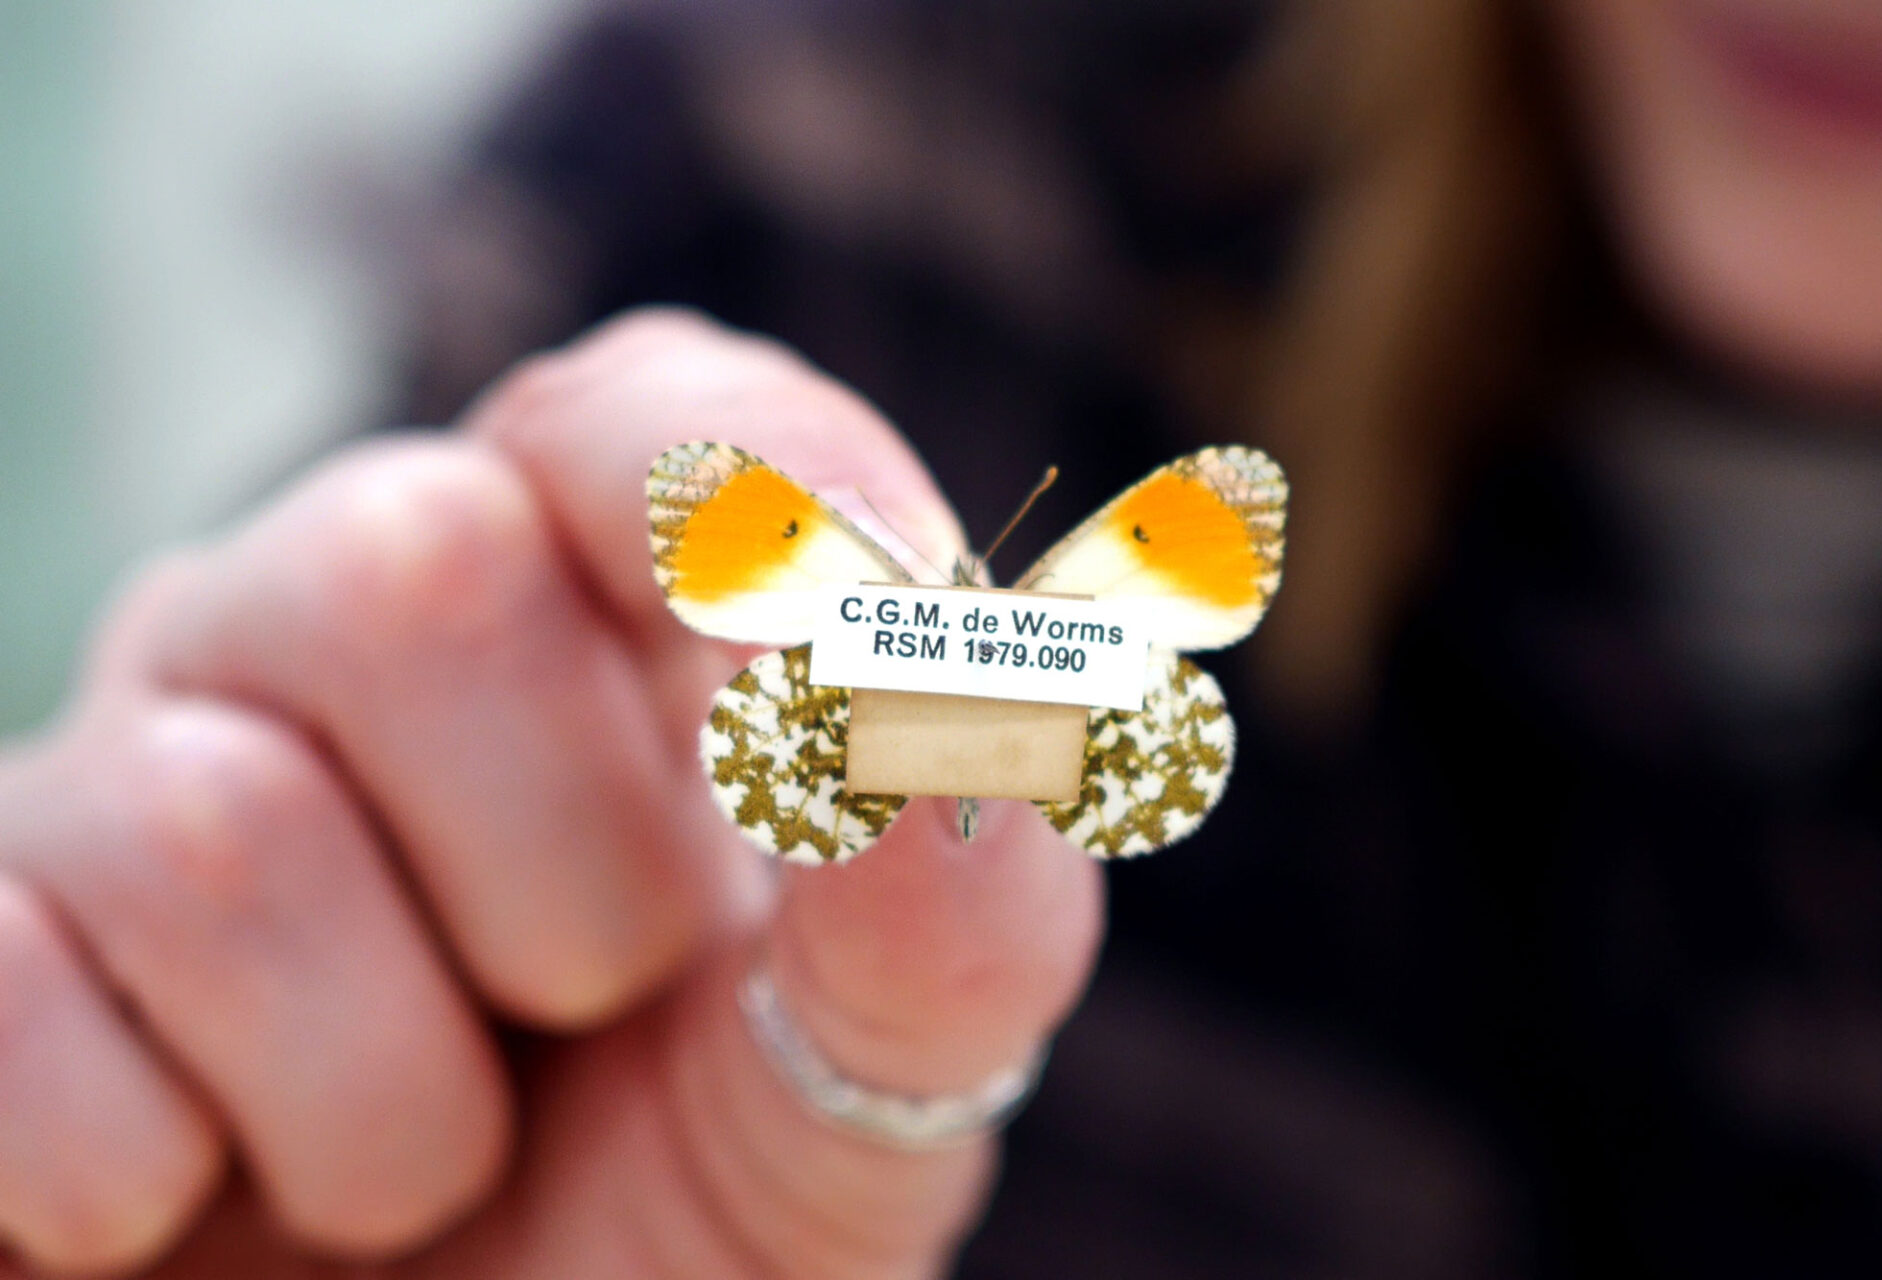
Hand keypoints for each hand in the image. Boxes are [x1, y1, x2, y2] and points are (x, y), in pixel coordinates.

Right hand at [0, 311, 1103, 1277]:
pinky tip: (198, 1200)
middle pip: (408, 569)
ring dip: (383, 1097)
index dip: (765, 507)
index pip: (659, 418)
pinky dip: (147, 1172)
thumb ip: (945, 931)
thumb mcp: (853, 1103)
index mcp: (601, 620)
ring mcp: (128, 772)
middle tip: (578, 1023)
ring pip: (209, 820)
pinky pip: (0, 987)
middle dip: (560, 888)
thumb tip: (950, 722)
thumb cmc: (666, 1229)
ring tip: (418, 1159)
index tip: (862, 665)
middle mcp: (345, 633)